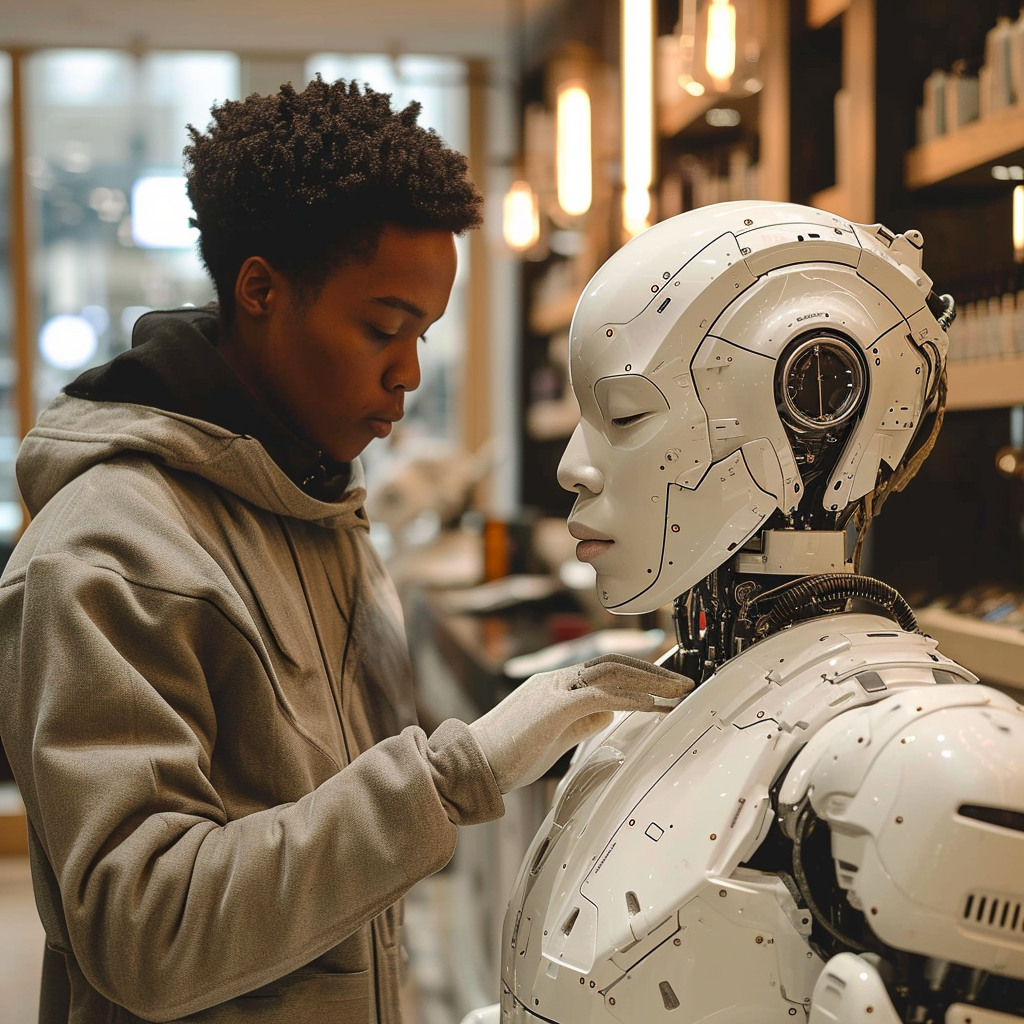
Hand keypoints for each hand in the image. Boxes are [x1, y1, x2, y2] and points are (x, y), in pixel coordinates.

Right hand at [469, 653, 691, 792]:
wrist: (472, 763)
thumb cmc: (508, 755)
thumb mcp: (554, 735)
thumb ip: (581, 721)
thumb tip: (609, 714)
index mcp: (556, 685)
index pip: (604, 669)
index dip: (638, 673)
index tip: (665, 684)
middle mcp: (557, 680)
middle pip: (613, 663)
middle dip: (652, 672)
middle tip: (683, 683)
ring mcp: (554, 690)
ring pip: (610, 672)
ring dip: (648, 681)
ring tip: (676, 692)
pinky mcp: (553, 707)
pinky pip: (598, 695)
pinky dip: (629, 699)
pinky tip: (651, 707)